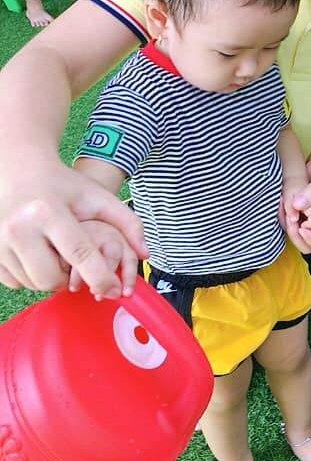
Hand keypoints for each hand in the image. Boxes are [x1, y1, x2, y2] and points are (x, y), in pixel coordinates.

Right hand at [0, 162, 146, 296]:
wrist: (18, 170)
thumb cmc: (63, 186)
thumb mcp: (97, 197)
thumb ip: (127, 222)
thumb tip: (146, 252)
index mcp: (49, 212)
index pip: (79, 255)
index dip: (100, 277)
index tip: (112, 290)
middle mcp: (19, 227)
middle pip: (51, 279)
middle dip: (71, 280)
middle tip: (78, 266)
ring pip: (33, 283)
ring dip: (51, 278)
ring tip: (58, 256)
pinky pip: (14, 282)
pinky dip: (30, 276)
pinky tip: (38, 256)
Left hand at [281, 181, 310, 254]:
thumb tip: (296, 205)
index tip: (303, 228)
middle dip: (300, 239)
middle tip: (291, 221)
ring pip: (301, 238)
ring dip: (292, 229)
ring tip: (286, 211)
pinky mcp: (305, 215)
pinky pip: (295, 225)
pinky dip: (287, 219)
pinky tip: (283, 206)